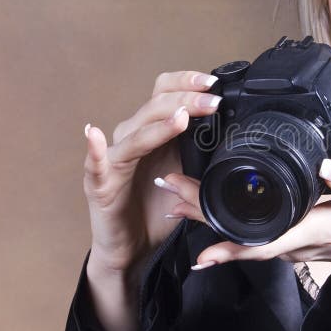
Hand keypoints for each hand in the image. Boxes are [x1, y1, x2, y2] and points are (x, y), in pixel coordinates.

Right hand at [82, 70, 221, 282]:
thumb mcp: (192, 176)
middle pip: (155, 106)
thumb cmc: (159, 208)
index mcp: (154, 132)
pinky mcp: (101, 184)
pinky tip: (95, 135)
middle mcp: (132, 138)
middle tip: (213, 101)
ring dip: (159, 123)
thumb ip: (204, 153)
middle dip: (186, 100)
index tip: (214, 84)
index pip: (165, 93)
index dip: (186, 83)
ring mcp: (115, 159)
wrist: (134, 247)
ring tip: (182, 117)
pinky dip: (95, 150)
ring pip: (135, 132)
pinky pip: (96, 164)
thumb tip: (235, 132)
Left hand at [157, 158, 330, 306]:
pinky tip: (209, 204)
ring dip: (209, 216)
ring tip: (176, 194)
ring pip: (242, 233)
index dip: (228, 243)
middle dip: (202, 215)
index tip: (197, 236)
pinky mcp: (290, 238)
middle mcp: (294, 243)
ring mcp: (290, 243)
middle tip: (168, 189)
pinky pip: (252, 231)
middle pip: (240, 235)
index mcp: (312, 230)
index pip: (262, 241)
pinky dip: (227, 218)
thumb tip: (327, 167)